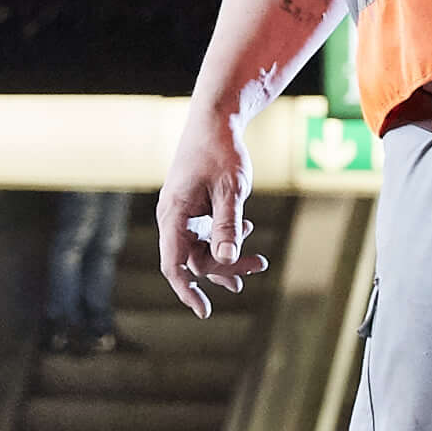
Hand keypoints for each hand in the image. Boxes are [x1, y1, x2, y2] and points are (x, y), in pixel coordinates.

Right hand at [156, 99, 263, 312]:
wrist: (215, 119)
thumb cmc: (221, 151)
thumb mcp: (231, 190)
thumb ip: (227, 225)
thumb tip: (226, 260)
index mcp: (173, 214)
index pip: (173, 264)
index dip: (187, 291)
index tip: (204, 311)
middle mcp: (172, 216)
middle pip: (194, 258)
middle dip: (225, 266)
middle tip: (259, 265)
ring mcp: (181, 211)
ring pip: (201, 246)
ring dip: (228, 254)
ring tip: (258, 262)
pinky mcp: (192, 205)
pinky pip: (205, 232)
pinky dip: (225, 236)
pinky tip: (247, 229)